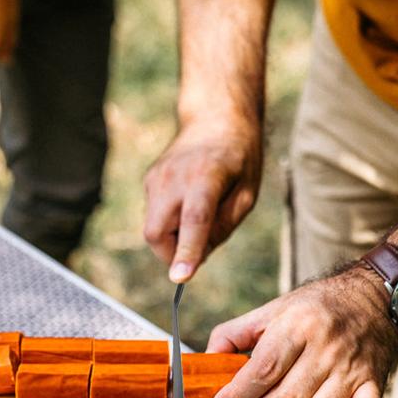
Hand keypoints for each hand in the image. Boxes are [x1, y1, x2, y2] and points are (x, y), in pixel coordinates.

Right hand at [143, 117, 261, 281]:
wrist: (215, 118)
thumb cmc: (239, 159)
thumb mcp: (247, 194)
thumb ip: (224, 226)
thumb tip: (196, 257)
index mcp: (206, 177)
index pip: (193, 221)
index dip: (186, 251)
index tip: (179, 279)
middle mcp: (174, 177)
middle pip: (157, 233)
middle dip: (172, 253)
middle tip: (199, 245)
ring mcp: (156, 178)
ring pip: (153, 228)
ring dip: (173, 236)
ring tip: (200, 213)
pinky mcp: (149, 180)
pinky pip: (154, 215)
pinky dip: (170, 221)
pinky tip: (188, 201)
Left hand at [207, 266, 397, 397]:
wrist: (373, 299)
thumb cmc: (316, 307)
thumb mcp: (271, 310)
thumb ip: (234, 334)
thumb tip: (207, 361)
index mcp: (298, 325)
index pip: (263, 371)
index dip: (237, 396)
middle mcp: (327, 348)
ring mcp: (353, 370)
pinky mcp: (373, 386)